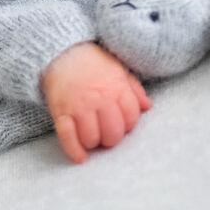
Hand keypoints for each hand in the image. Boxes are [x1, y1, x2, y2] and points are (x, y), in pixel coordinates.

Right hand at [40, 41, 152, 163]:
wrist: (62, 52)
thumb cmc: (93, 62)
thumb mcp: (119, 69)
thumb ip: (134, 89)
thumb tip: (148, 107)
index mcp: (117, 88)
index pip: (131, 118)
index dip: (128, 125)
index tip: (121, 123)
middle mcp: (100, 99)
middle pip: (113, 133)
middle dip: (112, 138)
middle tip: (106, 133)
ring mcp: (79, 106)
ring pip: (91, 138)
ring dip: (93, 142)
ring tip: (92, 135)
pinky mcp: (61, 112)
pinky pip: (68, 137)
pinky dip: (74, 151)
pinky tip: (80, 157)